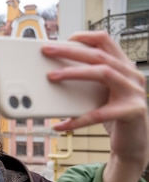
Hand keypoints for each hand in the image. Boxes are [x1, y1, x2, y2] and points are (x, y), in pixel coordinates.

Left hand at [42, 31, 148, 181]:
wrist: (133, 144)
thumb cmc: (112, 117)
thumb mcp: (99, 95)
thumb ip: (86, 83)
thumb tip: (52, 75)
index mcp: (123, 67)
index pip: (106, 42)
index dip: (85, 37)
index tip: (64, 38)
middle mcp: (131, 75)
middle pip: (99, 55)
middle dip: (71, 51)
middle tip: (47, 50)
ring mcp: (134, 92)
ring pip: (103, 73)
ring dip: (74, 73)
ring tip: (51, 77)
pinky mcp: (132, 112)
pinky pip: (99, 114)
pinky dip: (77, 120)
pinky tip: (60, 125)